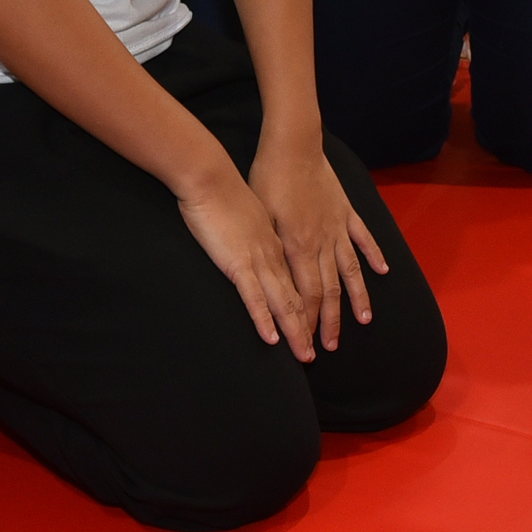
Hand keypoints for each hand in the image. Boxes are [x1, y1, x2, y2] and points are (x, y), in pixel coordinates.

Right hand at [179, 159, 317, 361]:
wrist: (211, 177)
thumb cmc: (228, 193)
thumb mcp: (255, 215)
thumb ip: (262, 235)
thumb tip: (263, 247)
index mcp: (281, 244)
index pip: (302, 282)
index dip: (312, 308)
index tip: (318, 328)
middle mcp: (277, 255)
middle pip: (301, 297)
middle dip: (312, 327)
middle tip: (320, 352)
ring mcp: (259, 260)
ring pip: (285, 302)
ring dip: (296, 331)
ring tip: (305, 354)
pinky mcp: (238, 263)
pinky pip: (254, 298)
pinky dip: (265, 320)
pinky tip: (272, 339)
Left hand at [251, 127, 383, 354]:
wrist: (292, 146)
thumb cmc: (268, 180)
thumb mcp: (262, 218)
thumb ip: (273, 251)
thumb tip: (277, 283)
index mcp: (298, 247)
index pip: (306, 294)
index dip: (307, 322)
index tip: (306, 344)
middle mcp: (323, 243)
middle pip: (330, 290)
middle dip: (330, 321)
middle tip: (329, 346)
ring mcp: (338, 227)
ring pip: (350, 271)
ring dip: (357, 298)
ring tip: (364, 320)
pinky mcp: (345, 211)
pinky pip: (363, 238)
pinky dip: (374, 255)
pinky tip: (383, 271)